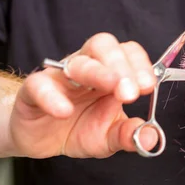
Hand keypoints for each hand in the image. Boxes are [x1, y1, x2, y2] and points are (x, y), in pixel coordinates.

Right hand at [9, 33, 157, 157]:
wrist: (41, 138)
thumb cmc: (78, 128)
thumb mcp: (108, 137)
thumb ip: (128, 134)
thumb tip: (151, 138)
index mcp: (110, 74)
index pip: (128, 53)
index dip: (140, 65)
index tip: (147, 87)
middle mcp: (87, 68)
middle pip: (104, 46)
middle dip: (122, 66)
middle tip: (131, 92)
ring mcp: (60, 76)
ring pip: (77, 61)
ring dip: (97, 73)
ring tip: (111, 88)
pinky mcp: (33, 90)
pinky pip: (40, 85)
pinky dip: (53, 96)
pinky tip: (64, 111)